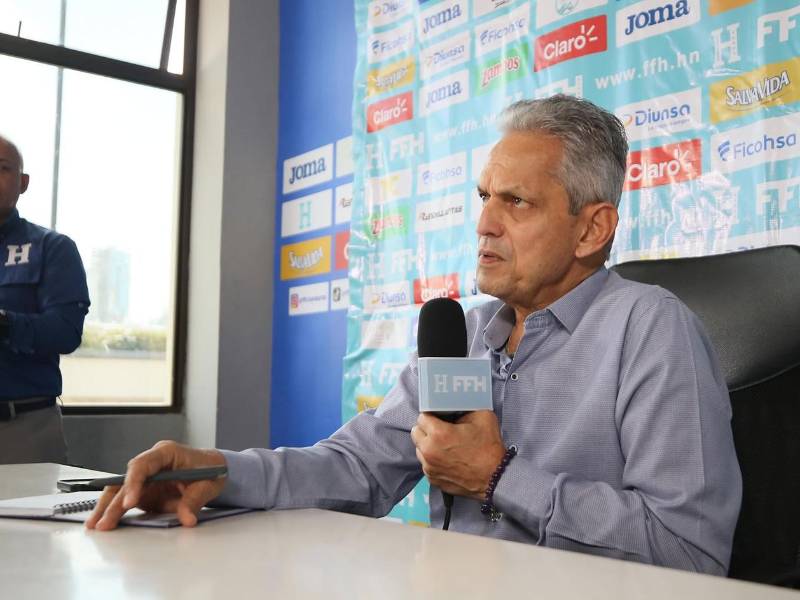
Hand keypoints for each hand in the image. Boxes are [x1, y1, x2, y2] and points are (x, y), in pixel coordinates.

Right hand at [85, 440, 226, 530]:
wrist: (214, 470)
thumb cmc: (211, 470)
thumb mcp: (208, 484)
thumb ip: (195, 500)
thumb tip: (187, 519)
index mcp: (165, 452)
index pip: (141, 465)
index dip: (133, 483)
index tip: (130, 503)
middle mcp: (151, 463)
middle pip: (125, 479)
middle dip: (113, 502)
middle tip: (104, 522)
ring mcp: (146, 477)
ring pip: (120, 489)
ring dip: (108, 507)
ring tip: (95, 526)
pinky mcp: (145, 491)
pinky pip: (126, 500)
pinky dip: (115, 511)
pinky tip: (103, 522)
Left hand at [410, 411, 505, 500]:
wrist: (496, 477)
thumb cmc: (489, 448)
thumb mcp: (482, 417)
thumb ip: (464, 409)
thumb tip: (455, 409)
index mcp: (438, 434)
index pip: (422, 417)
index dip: (431, 415)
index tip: (438, 417)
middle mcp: (429, 451)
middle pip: (416, 433)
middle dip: (426, 429)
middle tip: (440, 430)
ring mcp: (429, 467)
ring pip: (419, 449)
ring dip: (428, 445)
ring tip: (445, 445)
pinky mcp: (433, 479)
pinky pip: (426, 464)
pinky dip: (433, 460)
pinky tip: (447, 458)